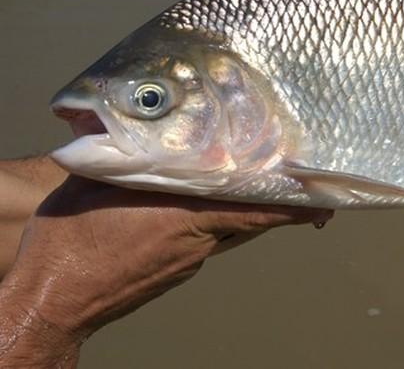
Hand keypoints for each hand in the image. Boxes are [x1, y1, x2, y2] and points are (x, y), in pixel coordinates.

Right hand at [0, 175, 330, 366]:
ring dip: (235, 206)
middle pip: (250, 215)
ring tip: (239, 183)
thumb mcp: (94, 182)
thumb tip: (125, 125)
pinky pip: (204, 239)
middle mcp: (198, 239)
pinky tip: (184, 208)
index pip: (257, 207)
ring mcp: (189, 260)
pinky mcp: (176, 271)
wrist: (53, 302)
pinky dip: (206, 222)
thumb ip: (125, 155)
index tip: (326, 198)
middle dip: (271, 198)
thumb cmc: (71, 241)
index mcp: (186, 213)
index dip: (295, 203)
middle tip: (300, 184)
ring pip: (227, 227)